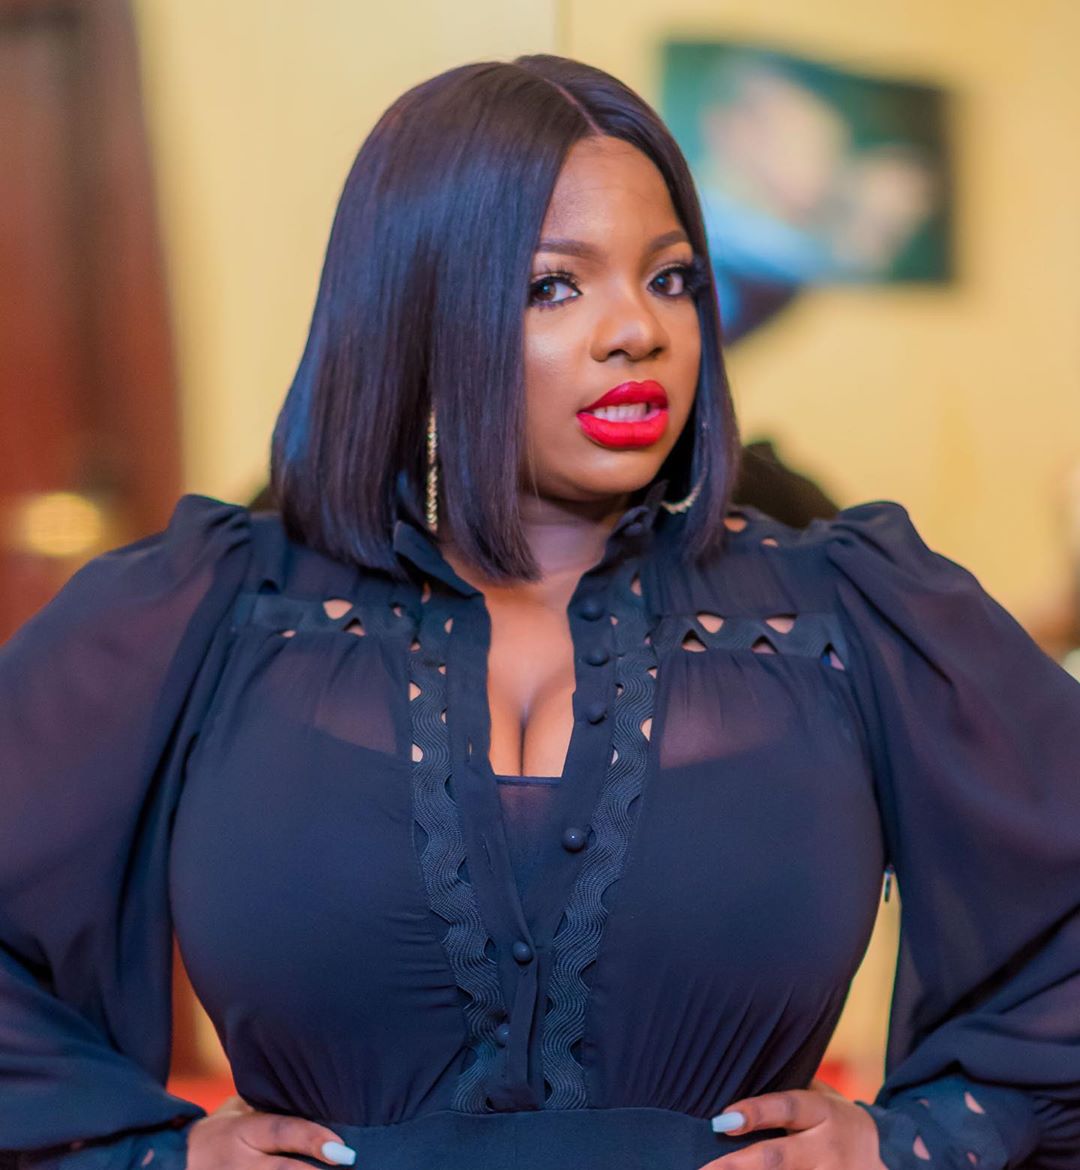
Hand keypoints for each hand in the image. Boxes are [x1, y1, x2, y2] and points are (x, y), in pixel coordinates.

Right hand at [187, 1095, 357, 1169]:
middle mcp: (237, 1164)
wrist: (175, 1164)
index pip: (282, 1132)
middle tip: (349, 1166)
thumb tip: (318, 1097)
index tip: (344, 1150)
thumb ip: (271, 1106)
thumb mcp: (239, 1111)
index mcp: (242, 1131)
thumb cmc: (221, 1132)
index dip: (314, 1140)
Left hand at [698, 1078, 886, 1168]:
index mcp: (823, 1112)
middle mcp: (828, 1148)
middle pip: (779, 1158)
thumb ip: (788, 1090)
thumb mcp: (823, 1098)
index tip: (723, 1120)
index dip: (755, 1112)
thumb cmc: (840, 1121)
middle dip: (738, 1166)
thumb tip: (736, 1076)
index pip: (786, 1108)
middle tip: (704, 1169)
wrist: (895, 1156)